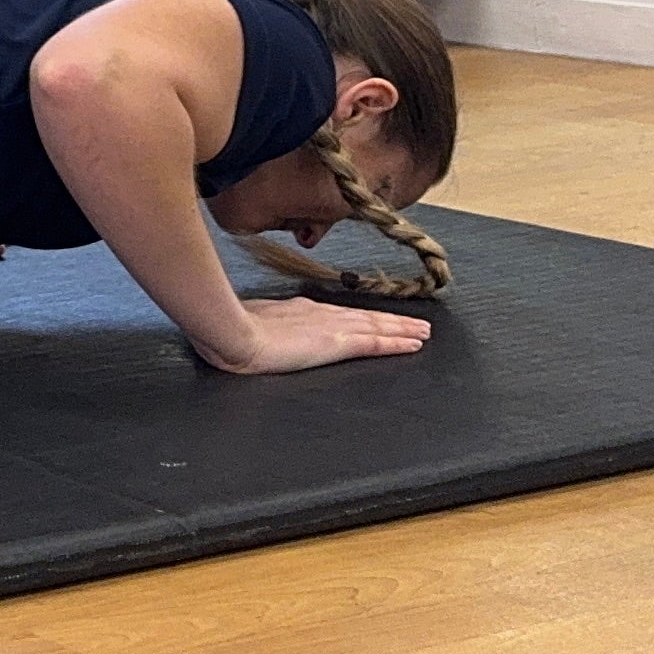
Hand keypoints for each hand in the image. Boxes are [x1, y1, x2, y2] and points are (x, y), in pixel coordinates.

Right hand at [202, 293, 434, 374]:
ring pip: (376, 327)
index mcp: (297, 309)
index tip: (377, 318)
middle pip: (364, 317)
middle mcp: (319, 313)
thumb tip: (253, 329)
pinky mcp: (336, 343)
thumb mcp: (246, 322)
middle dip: (392, 320)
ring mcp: (330, 327)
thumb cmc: (230, 330)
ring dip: (402, 329)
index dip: (362, 316)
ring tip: (424, 332)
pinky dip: (396, 342)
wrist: (231, 332)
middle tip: (418, 324)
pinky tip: (414, 344)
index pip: (339, 313)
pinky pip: (374, 342)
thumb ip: (259, 324)